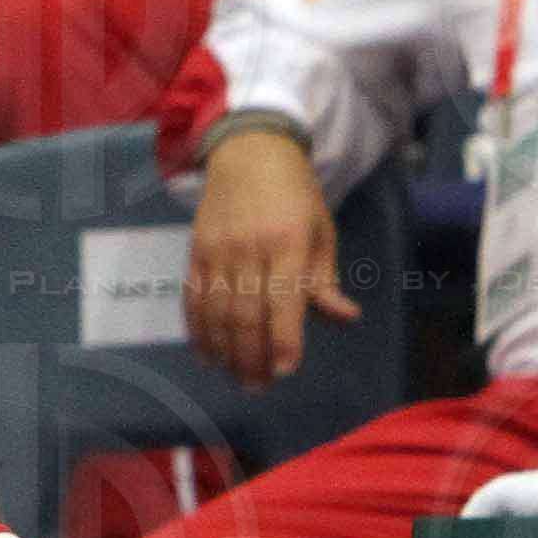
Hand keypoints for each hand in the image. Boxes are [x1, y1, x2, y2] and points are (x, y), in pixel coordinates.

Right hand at [184, 126, 355, 385]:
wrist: (249, 151)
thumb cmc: (295, 194)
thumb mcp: (321, 231)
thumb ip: (325, 280)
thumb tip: (344, 318)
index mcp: (288, 243)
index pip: (284, 300)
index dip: (283, 339)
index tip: (285, 370)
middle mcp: (250, 249)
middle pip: (245, 314)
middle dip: (251, 356)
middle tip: (258, 386)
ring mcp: (218, 252)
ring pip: (216, 313)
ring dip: (224, 351)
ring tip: (235, 376)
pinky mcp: (196, 253)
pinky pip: (193, 299)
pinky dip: (198, 331)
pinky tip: (208, 354)